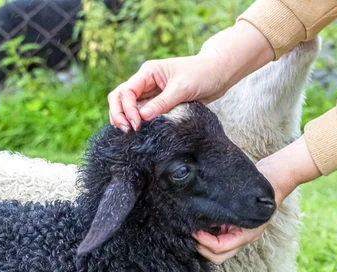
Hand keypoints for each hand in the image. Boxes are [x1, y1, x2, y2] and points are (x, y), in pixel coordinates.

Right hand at [108, 20, 273, 131]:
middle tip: (126, 131)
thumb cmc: (202, 74)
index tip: (137, 124)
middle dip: (118, 114)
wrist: (217, 74)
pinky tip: (139, 132)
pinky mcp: (157, 104)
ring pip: (126, 106)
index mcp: (148, 73)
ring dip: (124, 118)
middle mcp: (145, 82)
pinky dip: (136, 122)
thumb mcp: (182, 88)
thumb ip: (162, 102)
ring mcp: (150, 93)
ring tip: (129, 134)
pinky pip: (140, 113)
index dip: (126, 109)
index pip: (126, 91)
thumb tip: (142, 117)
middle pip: (119, 97)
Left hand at [195, 136, 321, 263]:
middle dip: (202, 248)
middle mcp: (241, 238)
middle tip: (192, 232)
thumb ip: (227, 213)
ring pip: (216, 251)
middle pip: (218, 256)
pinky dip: (207, 236)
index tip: (194, 230)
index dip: (204, 241)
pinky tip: (201, 224)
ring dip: (204, 243)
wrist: (273, 180)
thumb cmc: (261, 190)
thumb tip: (203, 220)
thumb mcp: (244, 202)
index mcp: (246, 235)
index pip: (220, 248)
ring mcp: (237, 235)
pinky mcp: (232, 228)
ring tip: (195, 229)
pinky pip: (217, 239)